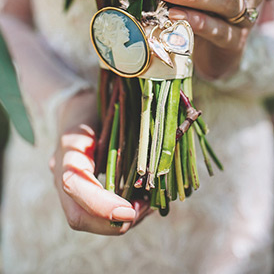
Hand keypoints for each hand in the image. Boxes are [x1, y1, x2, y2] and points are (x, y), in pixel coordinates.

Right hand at [49, 90, 149, 234]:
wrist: (78, 109)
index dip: (100, 204)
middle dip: (112, 224)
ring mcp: (68, 186)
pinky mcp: (79, 193)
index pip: (74, 185)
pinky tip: (141, 204)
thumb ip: (126, 129)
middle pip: (77, 215)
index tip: (129, 210)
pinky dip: (119, 217)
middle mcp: (62, 173)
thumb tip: (155, 156)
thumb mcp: (111, 108)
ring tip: (146, 206)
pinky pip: (94, 215)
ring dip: (119, 223)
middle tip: (141, 211)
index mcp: (69, 147)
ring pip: (87, 220)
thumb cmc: (98, 105)